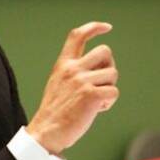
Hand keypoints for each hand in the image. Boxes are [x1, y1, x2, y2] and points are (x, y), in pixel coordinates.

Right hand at [26, 22, 118, 154]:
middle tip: (101, 83)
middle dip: (109, 67)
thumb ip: (74, 71)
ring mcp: (82, 81)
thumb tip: (102, 67)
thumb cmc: (55, 112)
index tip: (107, 27)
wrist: (46, 132)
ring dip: (109, 89)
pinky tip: (96, 110)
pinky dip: (109, 102)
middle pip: (105, 51)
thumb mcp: (58, 82)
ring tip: (95, 102)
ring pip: (113, 74)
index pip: (78, 35)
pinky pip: (114, 92)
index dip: (94, 27)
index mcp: (63, 64)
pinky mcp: (91, 95)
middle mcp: (72, 68)